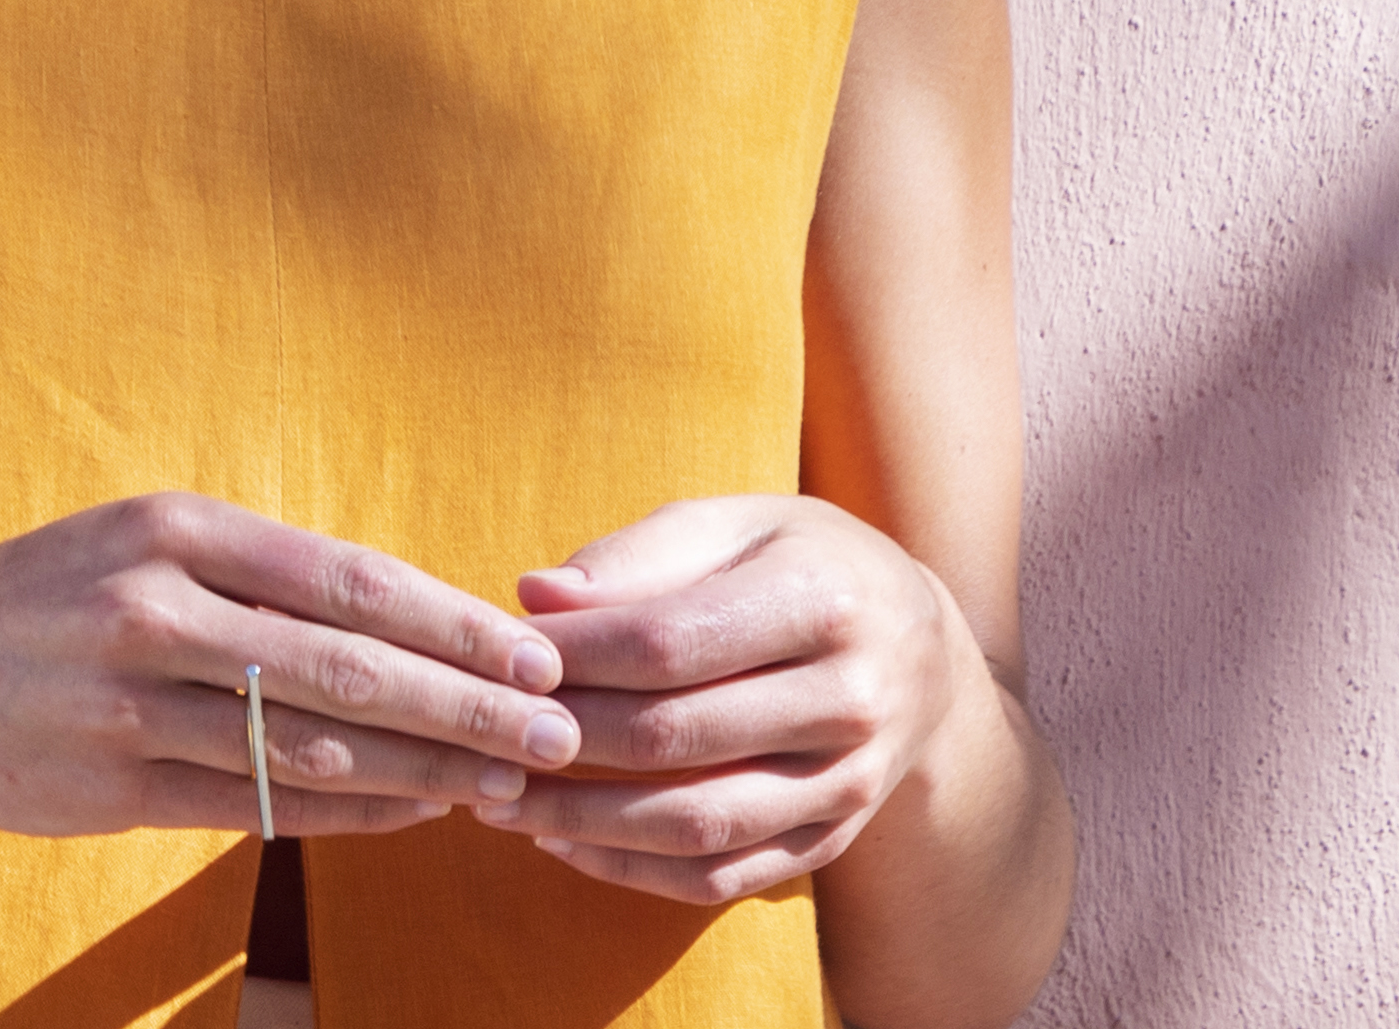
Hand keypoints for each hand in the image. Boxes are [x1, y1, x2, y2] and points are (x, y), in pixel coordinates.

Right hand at [0, 491, 581, 842]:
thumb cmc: (52, 596)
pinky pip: (259, 807)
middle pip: (348, 666)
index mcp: (174, 530)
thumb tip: (420, 622)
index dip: (455, 626)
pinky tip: (413, 815)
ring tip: (507, 786)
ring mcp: (127, 701)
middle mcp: (151, 606)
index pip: (350, 580)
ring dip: (425, 772)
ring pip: (311, 747)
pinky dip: (350, 816)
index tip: (539, 659)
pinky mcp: (110, 782)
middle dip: (467, 707)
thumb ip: (264, 579)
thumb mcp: (144, 545)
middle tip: (558, 736)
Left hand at [499, 496, 985, 904]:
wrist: (921, 644)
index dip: (571, 656)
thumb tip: (535, 597)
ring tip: (499, 802)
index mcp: (821, 602)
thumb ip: (635, 557)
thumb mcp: (732, 524)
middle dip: (560, 741)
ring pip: (700, 824)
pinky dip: (637, 872)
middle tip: (477, 735)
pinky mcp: (836, 838)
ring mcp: (851, 782)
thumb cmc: (798, 563)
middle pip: (675, 737)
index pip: (668, 643)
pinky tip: (565, 843)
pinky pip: (728, 875)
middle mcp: (850, 701)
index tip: (497, 655)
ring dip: (585, 821)